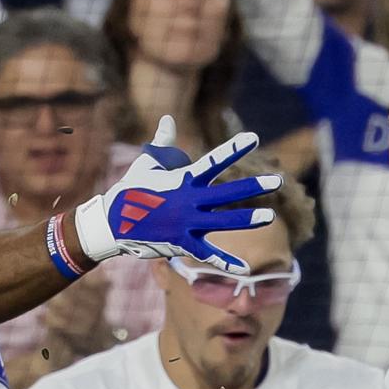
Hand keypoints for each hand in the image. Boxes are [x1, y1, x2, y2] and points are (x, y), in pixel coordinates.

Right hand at [69, 116, 276, 272]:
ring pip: (223, 221)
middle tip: (277, 181)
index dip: (233, 149)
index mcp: (183, 179)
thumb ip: (163, 143)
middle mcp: (188, 200)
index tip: (254, 138)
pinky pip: (208, 254)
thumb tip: (168, 118)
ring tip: (269, 216)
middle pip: (227, 192)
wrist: (111, 223)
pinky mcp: (182, 243)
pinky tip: (244, 269)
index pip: (213, 161)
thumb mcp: (146, 164)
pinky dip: (225, 262)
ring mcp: (186, 223)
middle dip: (253, 186)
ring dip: (247, 219)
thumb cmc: (130, 191)